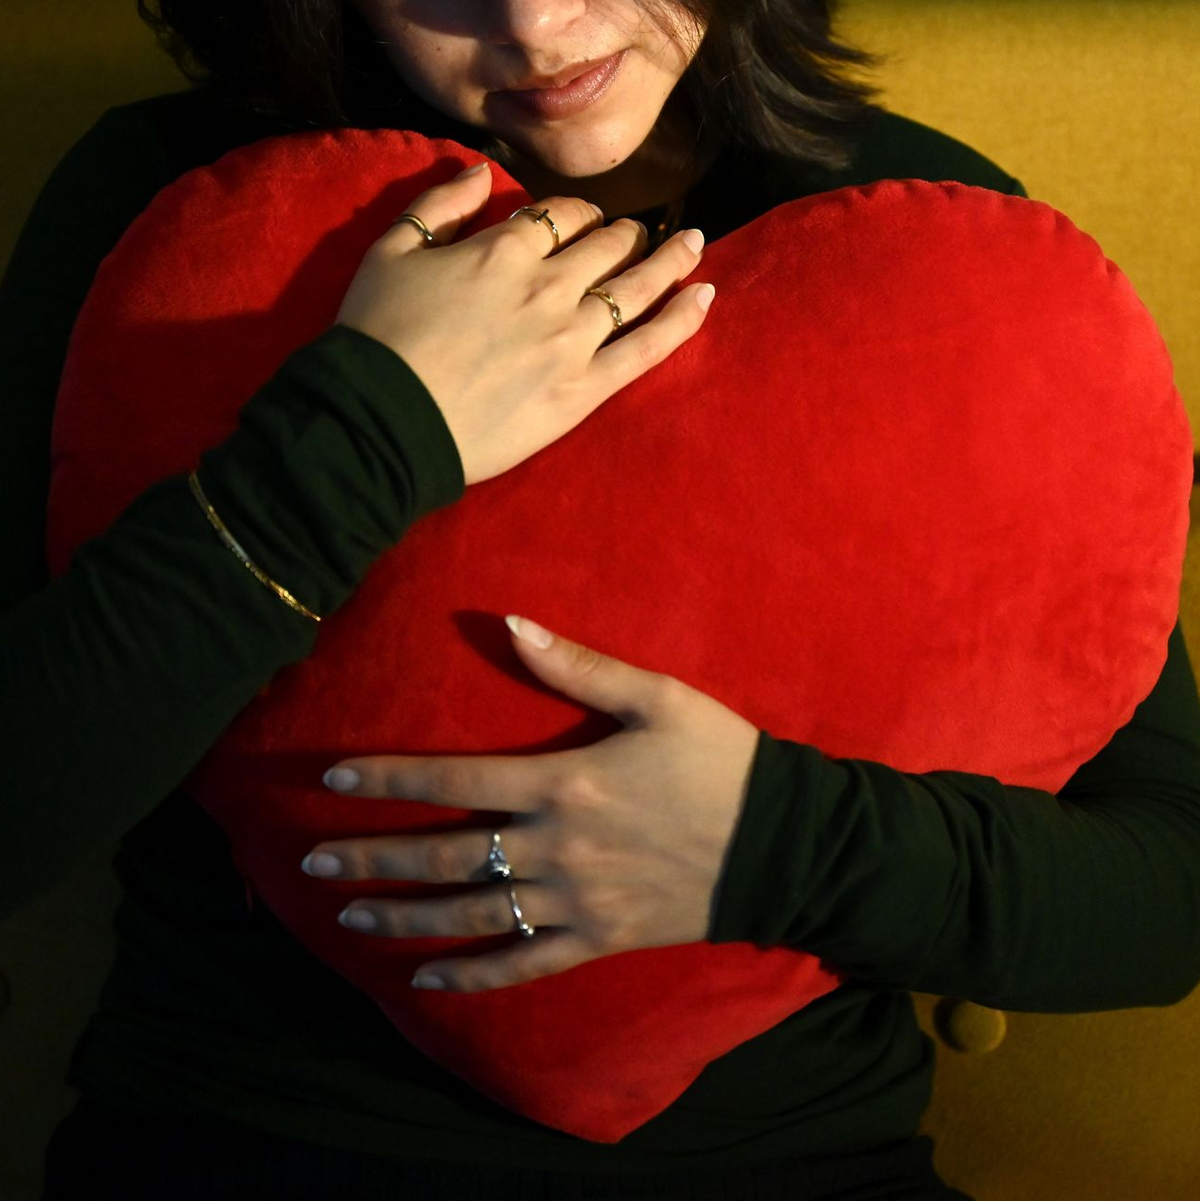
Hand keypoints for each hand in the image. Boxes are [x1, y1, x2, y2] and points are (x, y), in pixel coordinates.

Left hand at [303, 616, 759, 992]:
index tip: (333, 778)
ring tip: (350, 918)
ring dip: (406, 917)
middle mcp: (557, 848)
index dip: (390, 779)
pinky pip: (526, 963)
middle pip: (446, 854)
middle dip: (374, 858)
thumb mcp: (657, 699)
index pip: (454, 781)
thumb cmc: (719, 761)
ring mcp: (577, 901)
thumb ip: (579, 666)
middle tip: (312, 864)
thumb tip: (511, 624)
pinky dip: (473, 976)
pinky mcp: (600, 938)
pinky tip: (425, 981)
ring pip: (473, 913)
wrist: (782, 843)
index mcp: (564, 783)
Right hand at [335, 161, 713, 483]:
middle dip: (625, 234)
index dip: (575, 213)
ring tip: (693, 243)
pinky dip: (682, 319)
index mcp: (504, 250)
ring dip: (669, 259)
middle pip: (605, 245)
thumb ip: (437, 205)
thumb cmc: (377, 337)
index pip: (557, 216)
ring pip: (636, 287)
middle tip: (638, 233)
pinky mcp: (584, 388)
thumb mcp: (389, 252)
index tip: (583, 219)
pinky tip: (707, 296)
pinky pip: (647, 347)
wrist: (384, 421)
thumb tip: (477, 171)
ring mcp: (572, 338)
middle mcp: (548, 285)